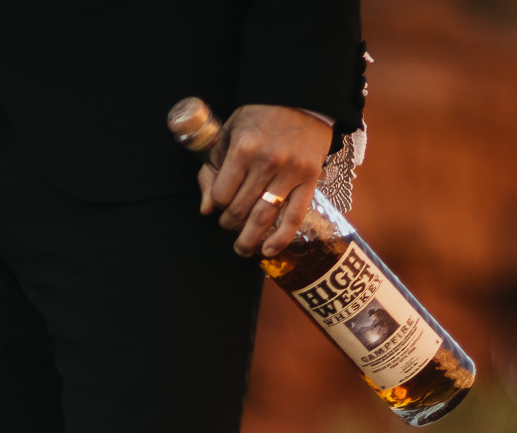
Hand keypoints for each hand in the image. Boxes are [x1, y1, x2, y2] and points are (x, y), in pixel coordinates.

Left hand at [196, 105, 334, 257]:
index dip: (217, 204)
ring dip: (249, 239)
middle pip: (240, 209)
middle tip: (229, 224)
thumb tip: (206, 209)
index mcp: (243, 148)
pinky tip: (268, 250)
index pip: (222, 194)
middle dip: (230, 222)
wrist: (301, 99)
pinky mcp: (310, 179)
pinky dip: (281, 238)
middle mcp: (268, 161)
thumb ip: (213, 170)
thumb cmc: (259, 117)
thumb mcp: (228, 135)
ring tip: (242, 248)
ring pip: (264, 217)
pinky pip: (295, 216)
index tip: (219, 203)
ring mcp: (291, 172)